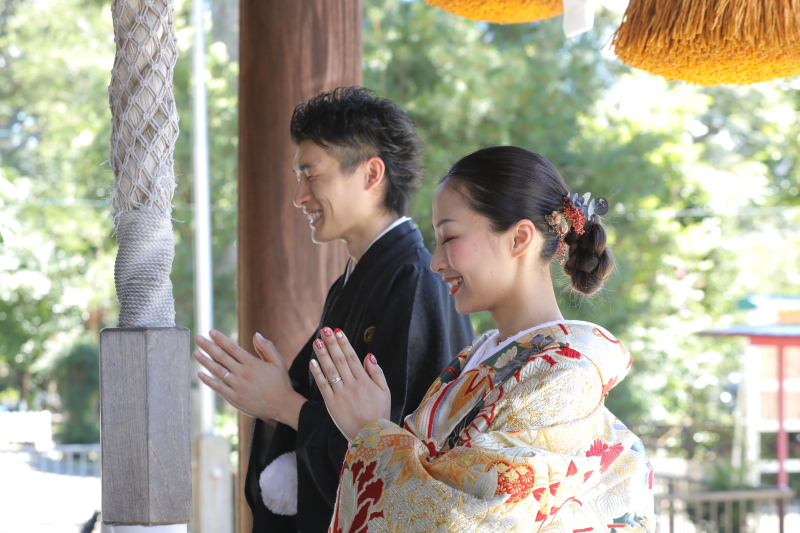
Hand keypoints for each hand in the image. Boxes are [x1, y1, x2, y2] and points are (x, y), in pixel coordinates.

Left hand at [193, 330, 306, 428]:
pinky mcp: (234, 398)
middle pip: (222, 357)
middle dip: (208, 346)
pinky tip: (200, 374)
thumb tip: (256, 334)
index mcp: (252, 363)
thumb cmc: (280, 383)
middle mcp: (242, 373)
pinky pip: (218, 387)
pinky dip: (208, 381)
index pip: (232, 348)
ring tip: (195, 353)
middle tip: (198, 338)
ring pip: (217, 371)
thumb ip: (267, 347)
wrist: (282, 406)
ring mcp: (237, 386)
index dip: (221, 339)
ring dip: (205, 361)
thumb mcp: (278, 362)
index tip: (211, 332)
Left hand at [309, 327, 390, 441]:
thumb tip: (368, 356)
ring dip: (322, 354)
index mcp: (365, 381)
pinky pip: (323, 385)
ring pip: (330, 370)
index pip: (352, 357)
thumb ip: (377, 373)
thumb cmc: (379, 413)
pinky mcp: (331, 404)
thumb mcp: (385, 392)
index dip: (344, 343)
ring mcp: (340, 394)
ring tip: (316, 341)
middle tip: (324, 329)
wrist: (371, 437)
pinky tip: (312, 361)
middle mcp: (352, 385)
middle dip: (331, 343)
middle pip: (339, 359)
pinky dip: (317, 373)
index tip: (337, 331)